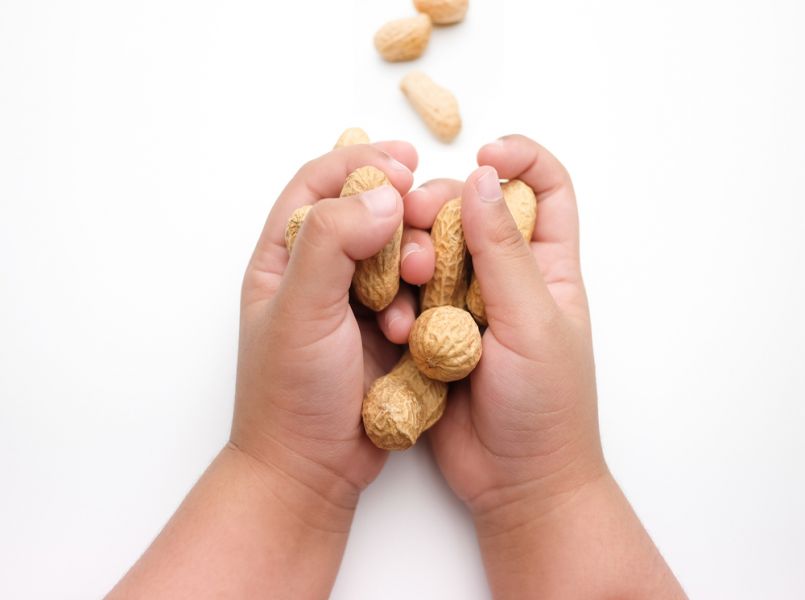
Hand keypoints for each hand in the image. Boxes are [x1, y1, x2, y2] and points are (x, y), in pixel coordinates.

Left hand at [233, 141, 422, 518]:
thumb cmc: (290, 394)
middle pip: (364, 212)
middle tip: (423, 221)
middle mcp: (317, 271)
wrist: (311, 470)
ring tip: (421, 278)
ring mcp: (353, 301)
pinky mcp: (384, 330)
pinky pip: (413, 294)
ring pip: (395, 253)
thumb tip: (382, 196)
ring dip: (414, 257)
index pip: (319, 184)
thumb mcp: (300, 311)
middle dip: (398, 213)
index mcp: (283, 256)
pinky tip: (415, 324)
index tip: (405, 163)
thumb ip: (333, 245)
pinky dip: (421, 298)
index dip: (360, 163)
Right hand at [406, 135, 684, 597]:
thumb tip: (482, 177)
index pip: (544, 188)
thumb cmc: (545, 408)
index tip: (482, 154)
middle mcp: (505, 278)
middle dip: (444, 202)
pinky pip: (408, 296)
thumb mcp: (532, 323)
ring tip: (406, 279)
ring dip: (414, 252)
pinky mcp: (431, 334)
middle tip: (419, 216)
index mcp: (547, 267)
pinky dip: (395, 295)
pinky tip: (391, 314)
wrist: (516, 484)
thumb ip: (504, 252)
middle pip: (473, 210)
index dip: (518, 158)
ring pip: (433, 251)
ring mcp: (464, 305)